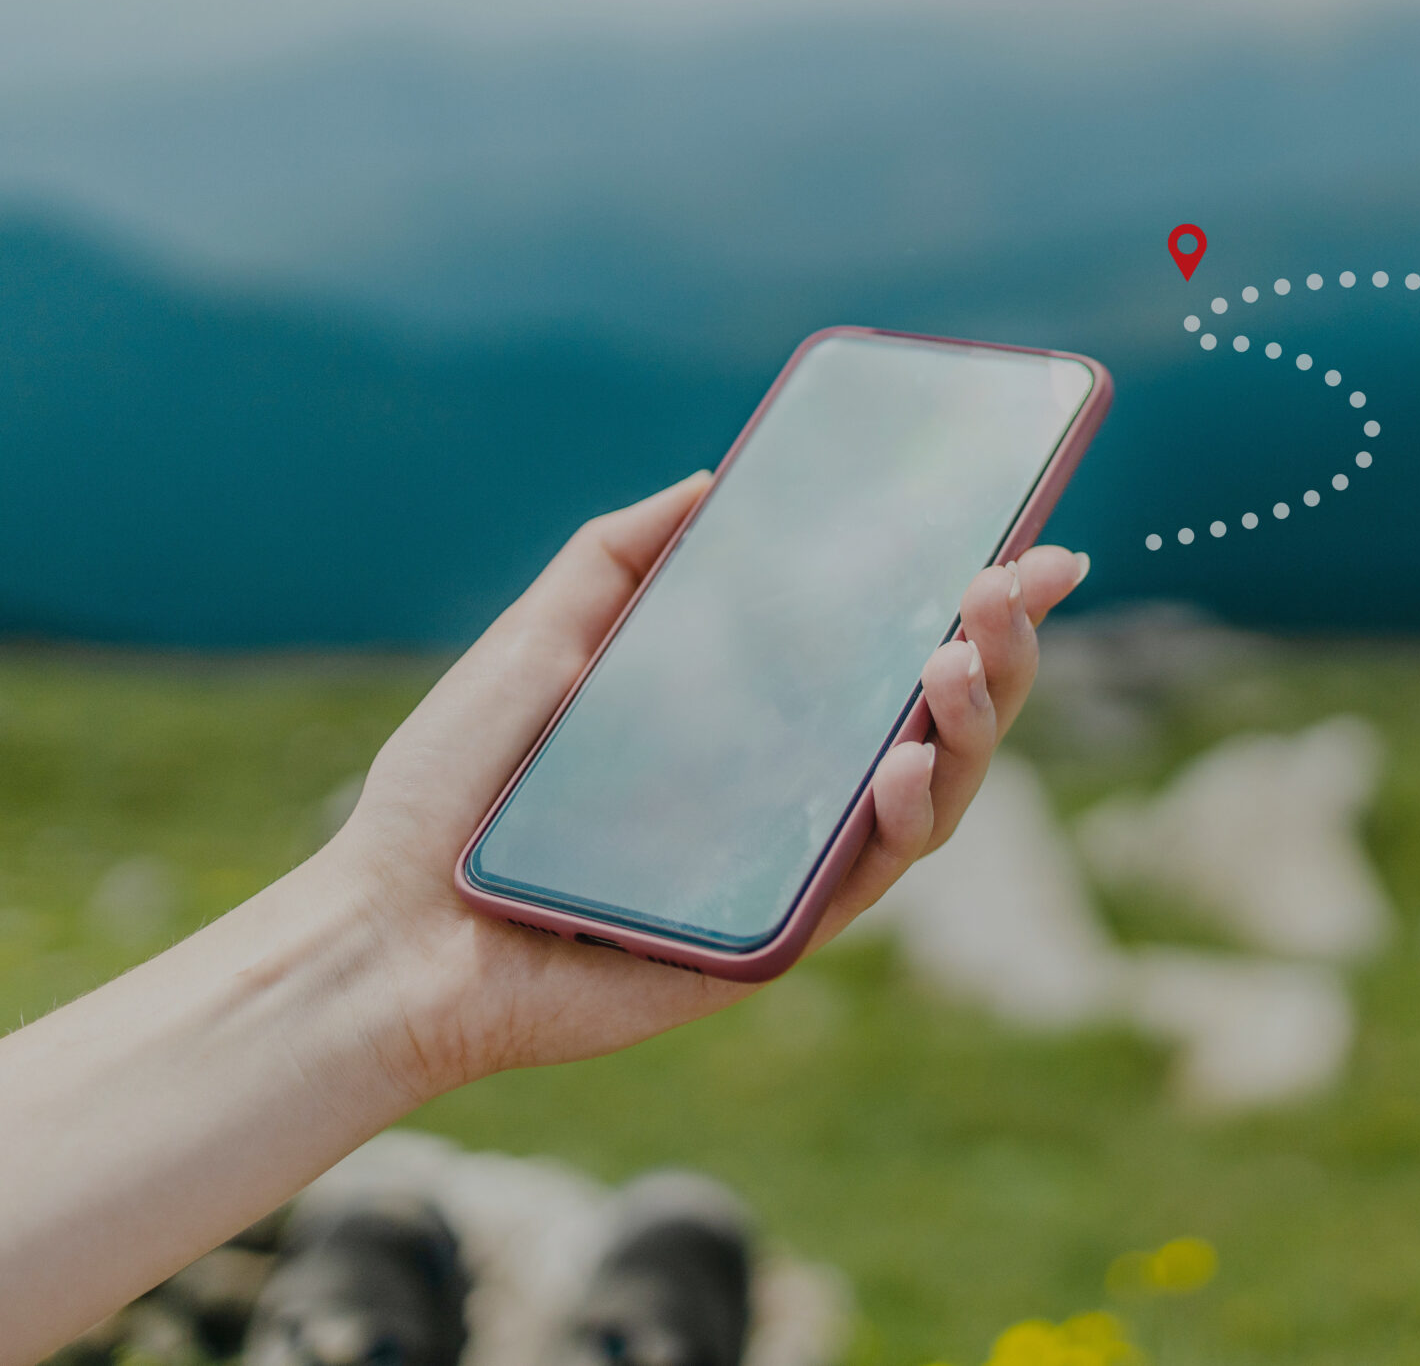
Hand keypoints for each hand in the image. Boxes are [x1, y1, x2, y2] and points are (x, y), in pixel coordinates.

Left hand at [316, 471, 1088, 1097]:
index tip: (1032, 543)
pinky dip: (905, 821)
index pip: (888, 652)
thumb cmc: (454, 793)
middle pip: (940, 721)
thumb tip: (711, 481)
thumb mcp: (540, 639)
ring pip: (936, 800)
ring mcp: (792, 864)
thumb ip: (620, 558)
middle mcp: (790, 789)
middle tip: (1011, 584)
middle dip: (998, 651)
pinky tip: (908, 766)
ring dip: (972, 727)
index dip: (972, 605)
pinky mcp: (775, 938)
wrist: (387, 927)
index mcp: (754, 718)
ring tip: (956, 661)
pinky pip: (869, 881)